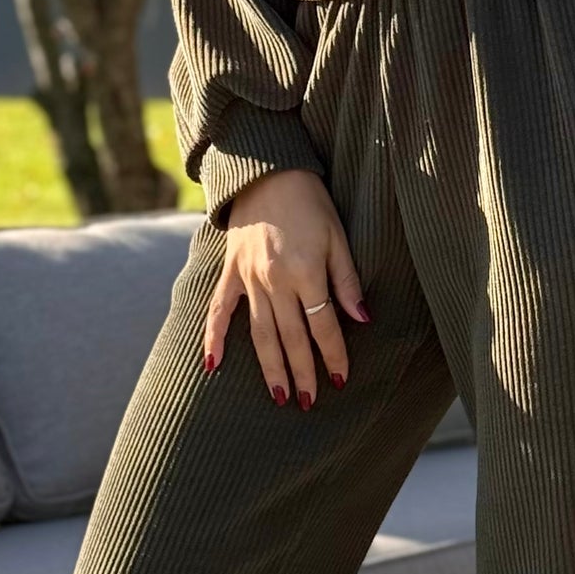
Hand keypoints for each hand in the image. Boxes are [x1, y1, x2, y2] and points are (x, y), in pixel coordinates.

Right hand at [203, 168, 367, 408]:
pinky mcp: (229, 272)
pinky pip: (218, 311)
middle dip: (302, 373)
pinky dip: (213, 339)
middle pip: (291, 337)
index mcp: (305, 272)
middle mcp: (274, 281)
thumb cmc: (310, 202)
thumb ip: (346, 280)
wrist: (266, 171)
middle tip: (309, 402)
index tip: (342, 378)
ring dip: (269, 367)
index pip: (323, 325)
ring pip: (259, 333)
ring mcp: (247, 278)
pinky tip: (212, 366)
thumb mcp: (337, 236)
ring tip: (279, 396)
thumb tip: (362, 318)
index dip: (334, 354)